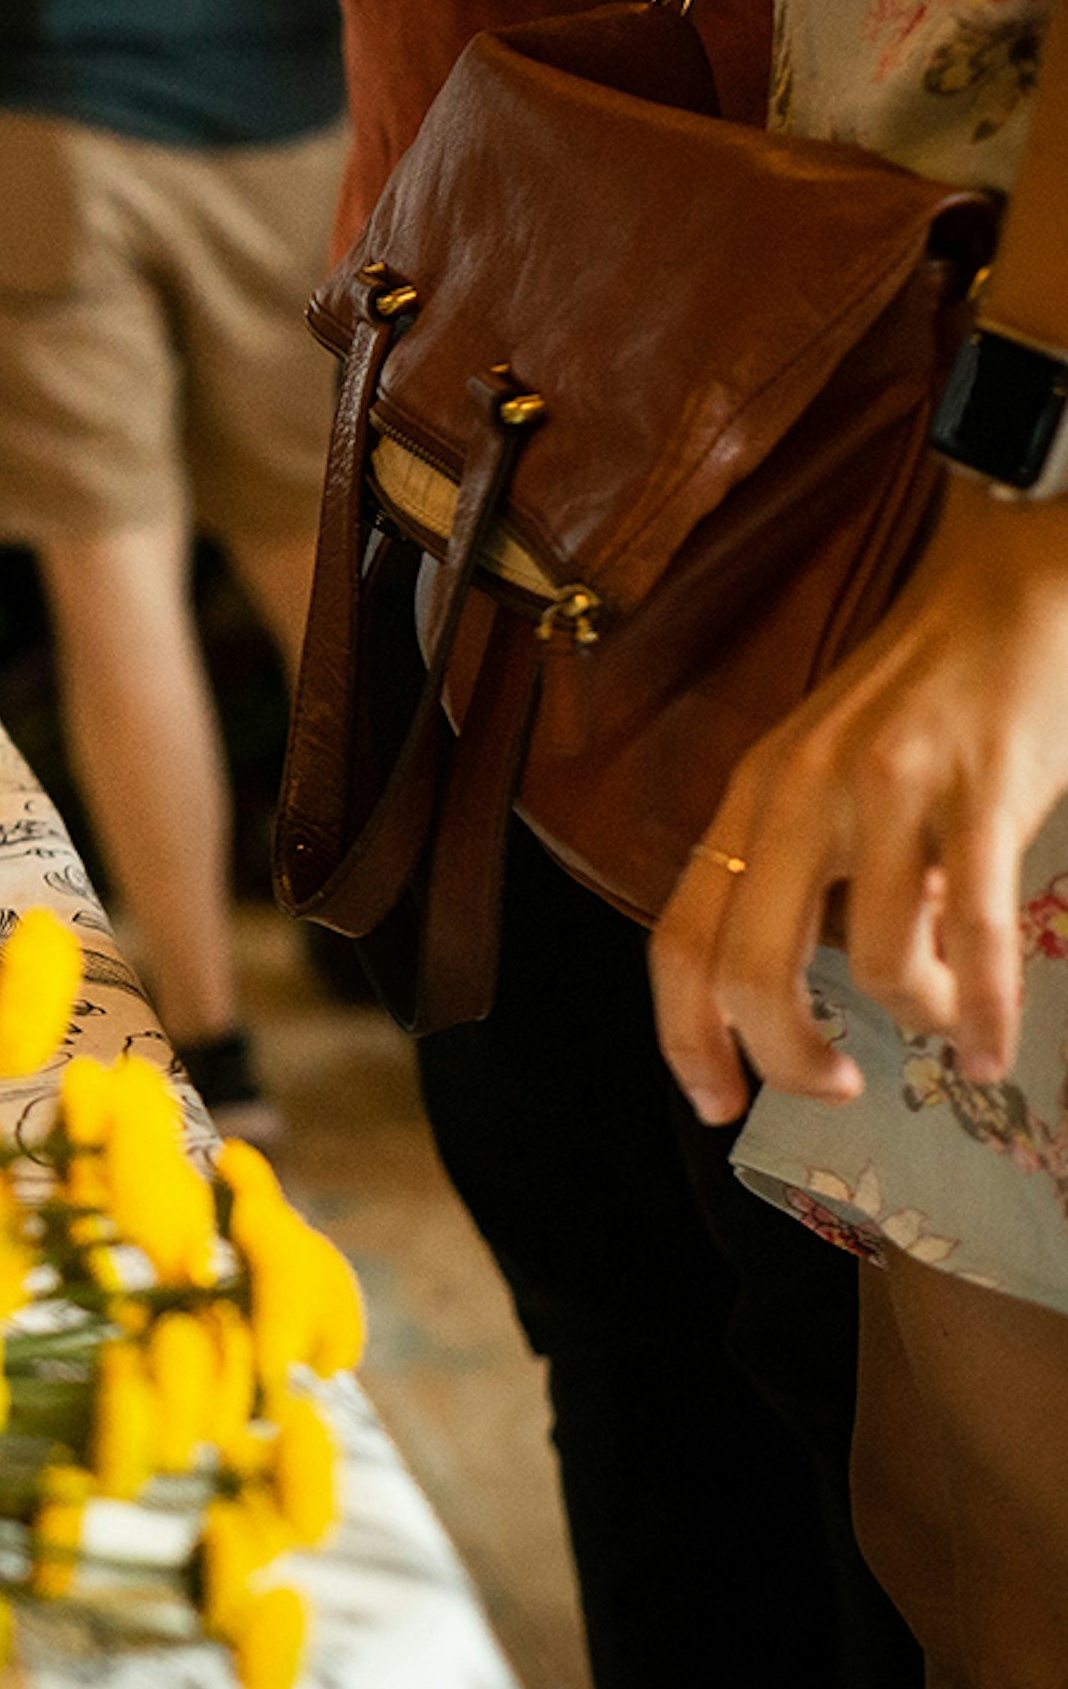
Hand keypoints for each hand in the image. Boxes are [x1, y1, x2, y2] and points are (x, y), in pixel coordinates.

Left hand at [652, 483, 1067, 1119]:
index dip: (685, 1036)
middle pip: (747, 967)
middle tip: (832, 1086)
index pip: (679, 941)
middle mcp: (797, 797)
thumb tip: (814, 986)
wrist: (1009, 585)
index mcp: (751, 800)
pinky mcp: (977, 793)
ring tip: (940, 1027)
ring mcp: (884, 794)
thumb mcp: (827, 773)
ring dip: (911, 1020)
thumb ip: (807, 867)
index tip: (716, 1102)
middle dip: (784, 1055)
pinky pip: (969, 933)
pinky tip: (989, 1046)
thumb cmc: (923, 695)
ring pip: (869, 962)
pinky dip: (980, 1009)